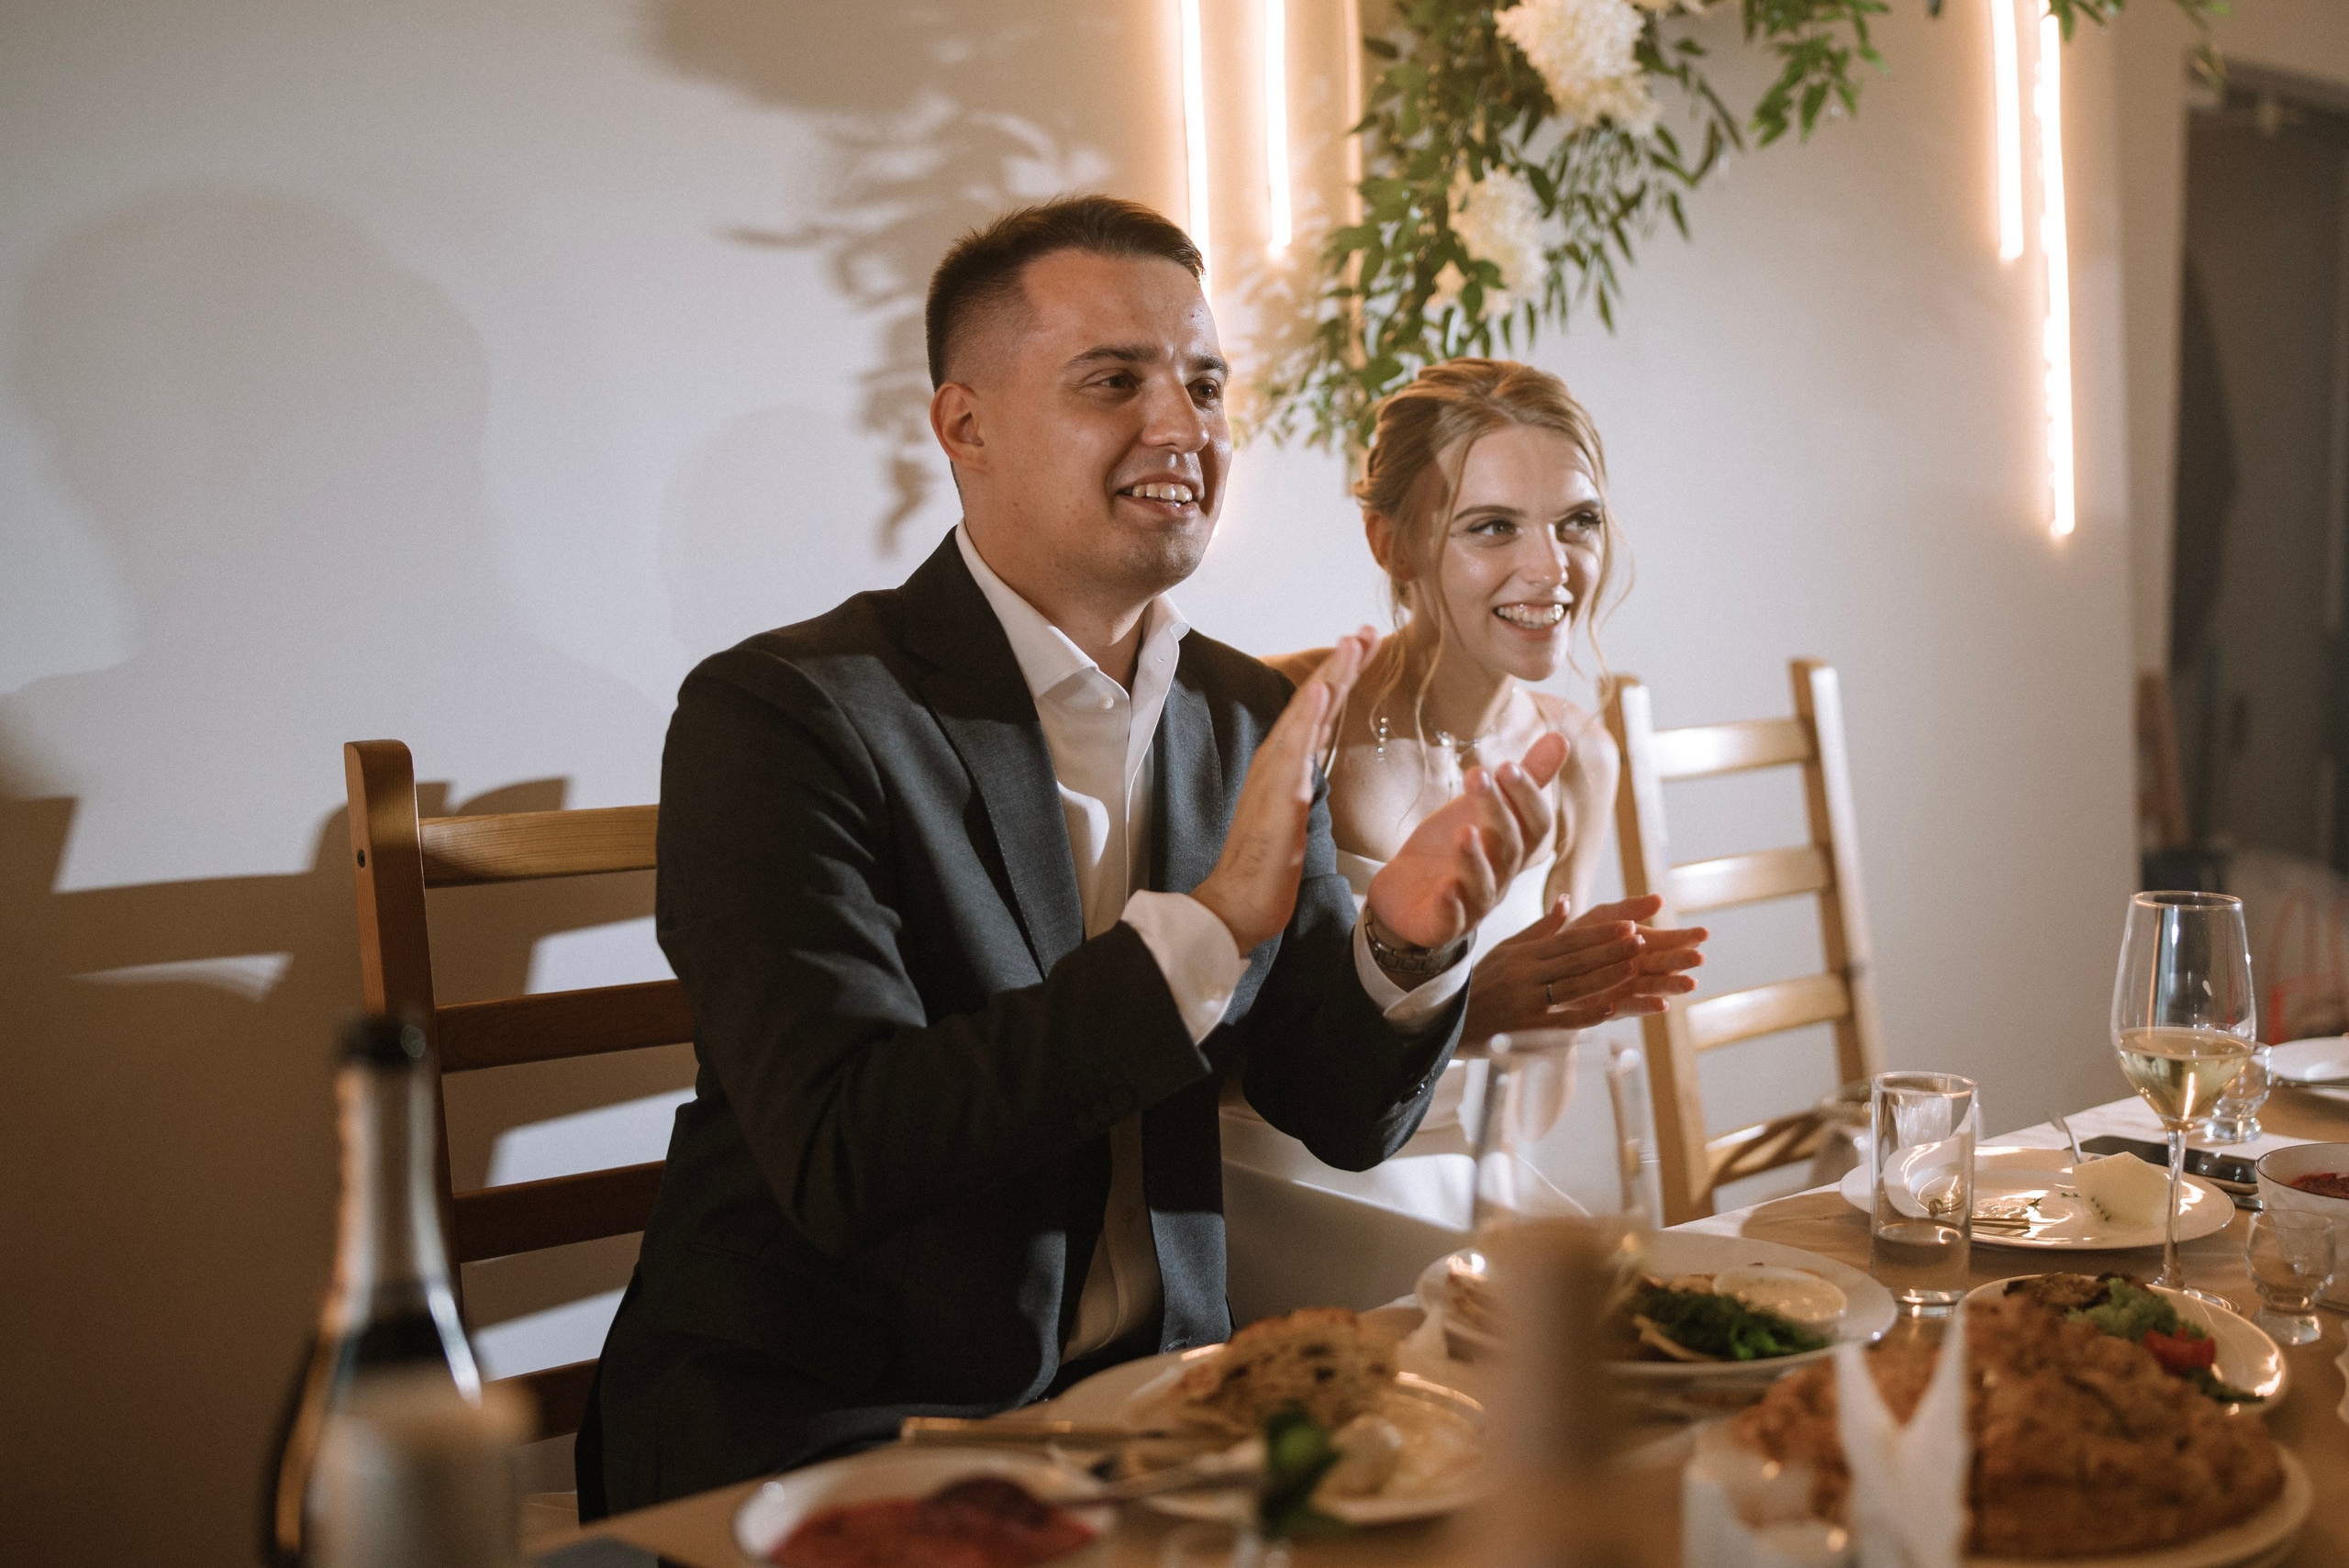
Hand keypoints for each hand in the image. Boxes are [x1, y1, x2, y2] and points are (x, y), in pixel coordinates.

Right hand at [1191, 629, 1375, 952]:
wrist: (1234, 906)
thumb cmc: (1263, 869)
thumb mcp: (1289, 818)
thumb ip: (1297, 788)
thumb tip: (1308, 772)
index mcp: (1284, 768)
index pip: (1317, 714)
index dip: (1340, 679)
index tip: (1362, 649)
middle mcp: (1276, 763)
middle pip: (1312, 703)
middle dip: (1341, 665)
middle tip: (1366, 631)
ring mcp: (1275, 777)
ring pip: (1305, 715)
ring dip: (1329, 677)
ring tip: (1351, 643)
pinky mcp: (1279, 797)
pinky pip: (1294, 749)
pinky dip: (1306, 716)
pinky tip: (1320, 689)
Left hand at [1362, 732, 1568, 951]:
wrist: (1407, 893)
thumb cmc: (1454, 846)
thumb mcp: (1485, 807)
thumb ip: (1525, 779)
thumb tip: (1561, 737)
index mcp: (1516, 849)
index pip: (1537, 825)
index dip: (1527, 797)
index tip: (1507, 764)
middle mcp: (1501, 879)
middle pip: (1509, 848)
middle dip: (1496, 811)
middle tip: (1477, 776)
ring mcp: (1473, 905)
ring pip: (1483, 885)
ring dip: (1475, 858)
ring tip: (1463, 832)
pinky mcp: (1440, 924)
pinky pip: (1450, 919)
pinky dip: (1449, 905)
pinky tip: (1445, 888)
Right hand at [1463, 894, 1707, 1041]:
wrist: (1451, 1021)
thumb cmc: (1482, 982)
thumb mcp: (1507, 950)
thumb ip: (1541, 929)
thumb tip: (1568, 900)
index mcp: (1523, 955)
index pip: (1569, 940)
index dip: (1601, 933)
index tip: (1628, 925)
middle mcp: (1526, 976)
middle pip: (1576, 961)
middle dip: (1611, 950)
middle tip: (1641, 940)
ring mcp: (1527, 1002)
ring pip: (1574, 986)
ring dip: (1606, 977)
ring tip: (1634, 967)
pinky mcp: (1528, 1028)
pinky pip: (1562, 1020)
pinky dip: (1587, 1014)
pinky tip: (1611, 1007)